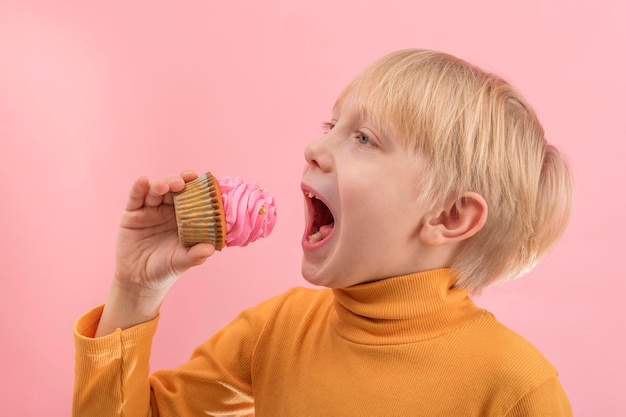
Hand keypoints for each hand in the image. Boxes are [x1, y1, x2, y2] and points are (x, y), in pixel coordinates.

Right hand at [114, 170, 214, 291]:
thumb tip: (210, 249)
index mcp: (184, 217)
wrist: (140, 281)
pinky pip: (135, 197)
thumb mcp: (182, 262)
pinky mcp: (131, 214)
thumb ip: (195, 255)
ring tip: (164, 186)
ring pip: (155, 190)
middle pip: (173, 188)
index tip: (201, 179)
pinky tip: (143, 181)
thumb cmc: (166, 268)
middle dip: (178, 181)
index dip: (196, 186)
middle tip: (183, 182)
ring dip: (160, 184)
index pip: (191, 196)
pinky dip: (138, 187)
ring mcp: (149, 210)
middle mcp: (167, 210)